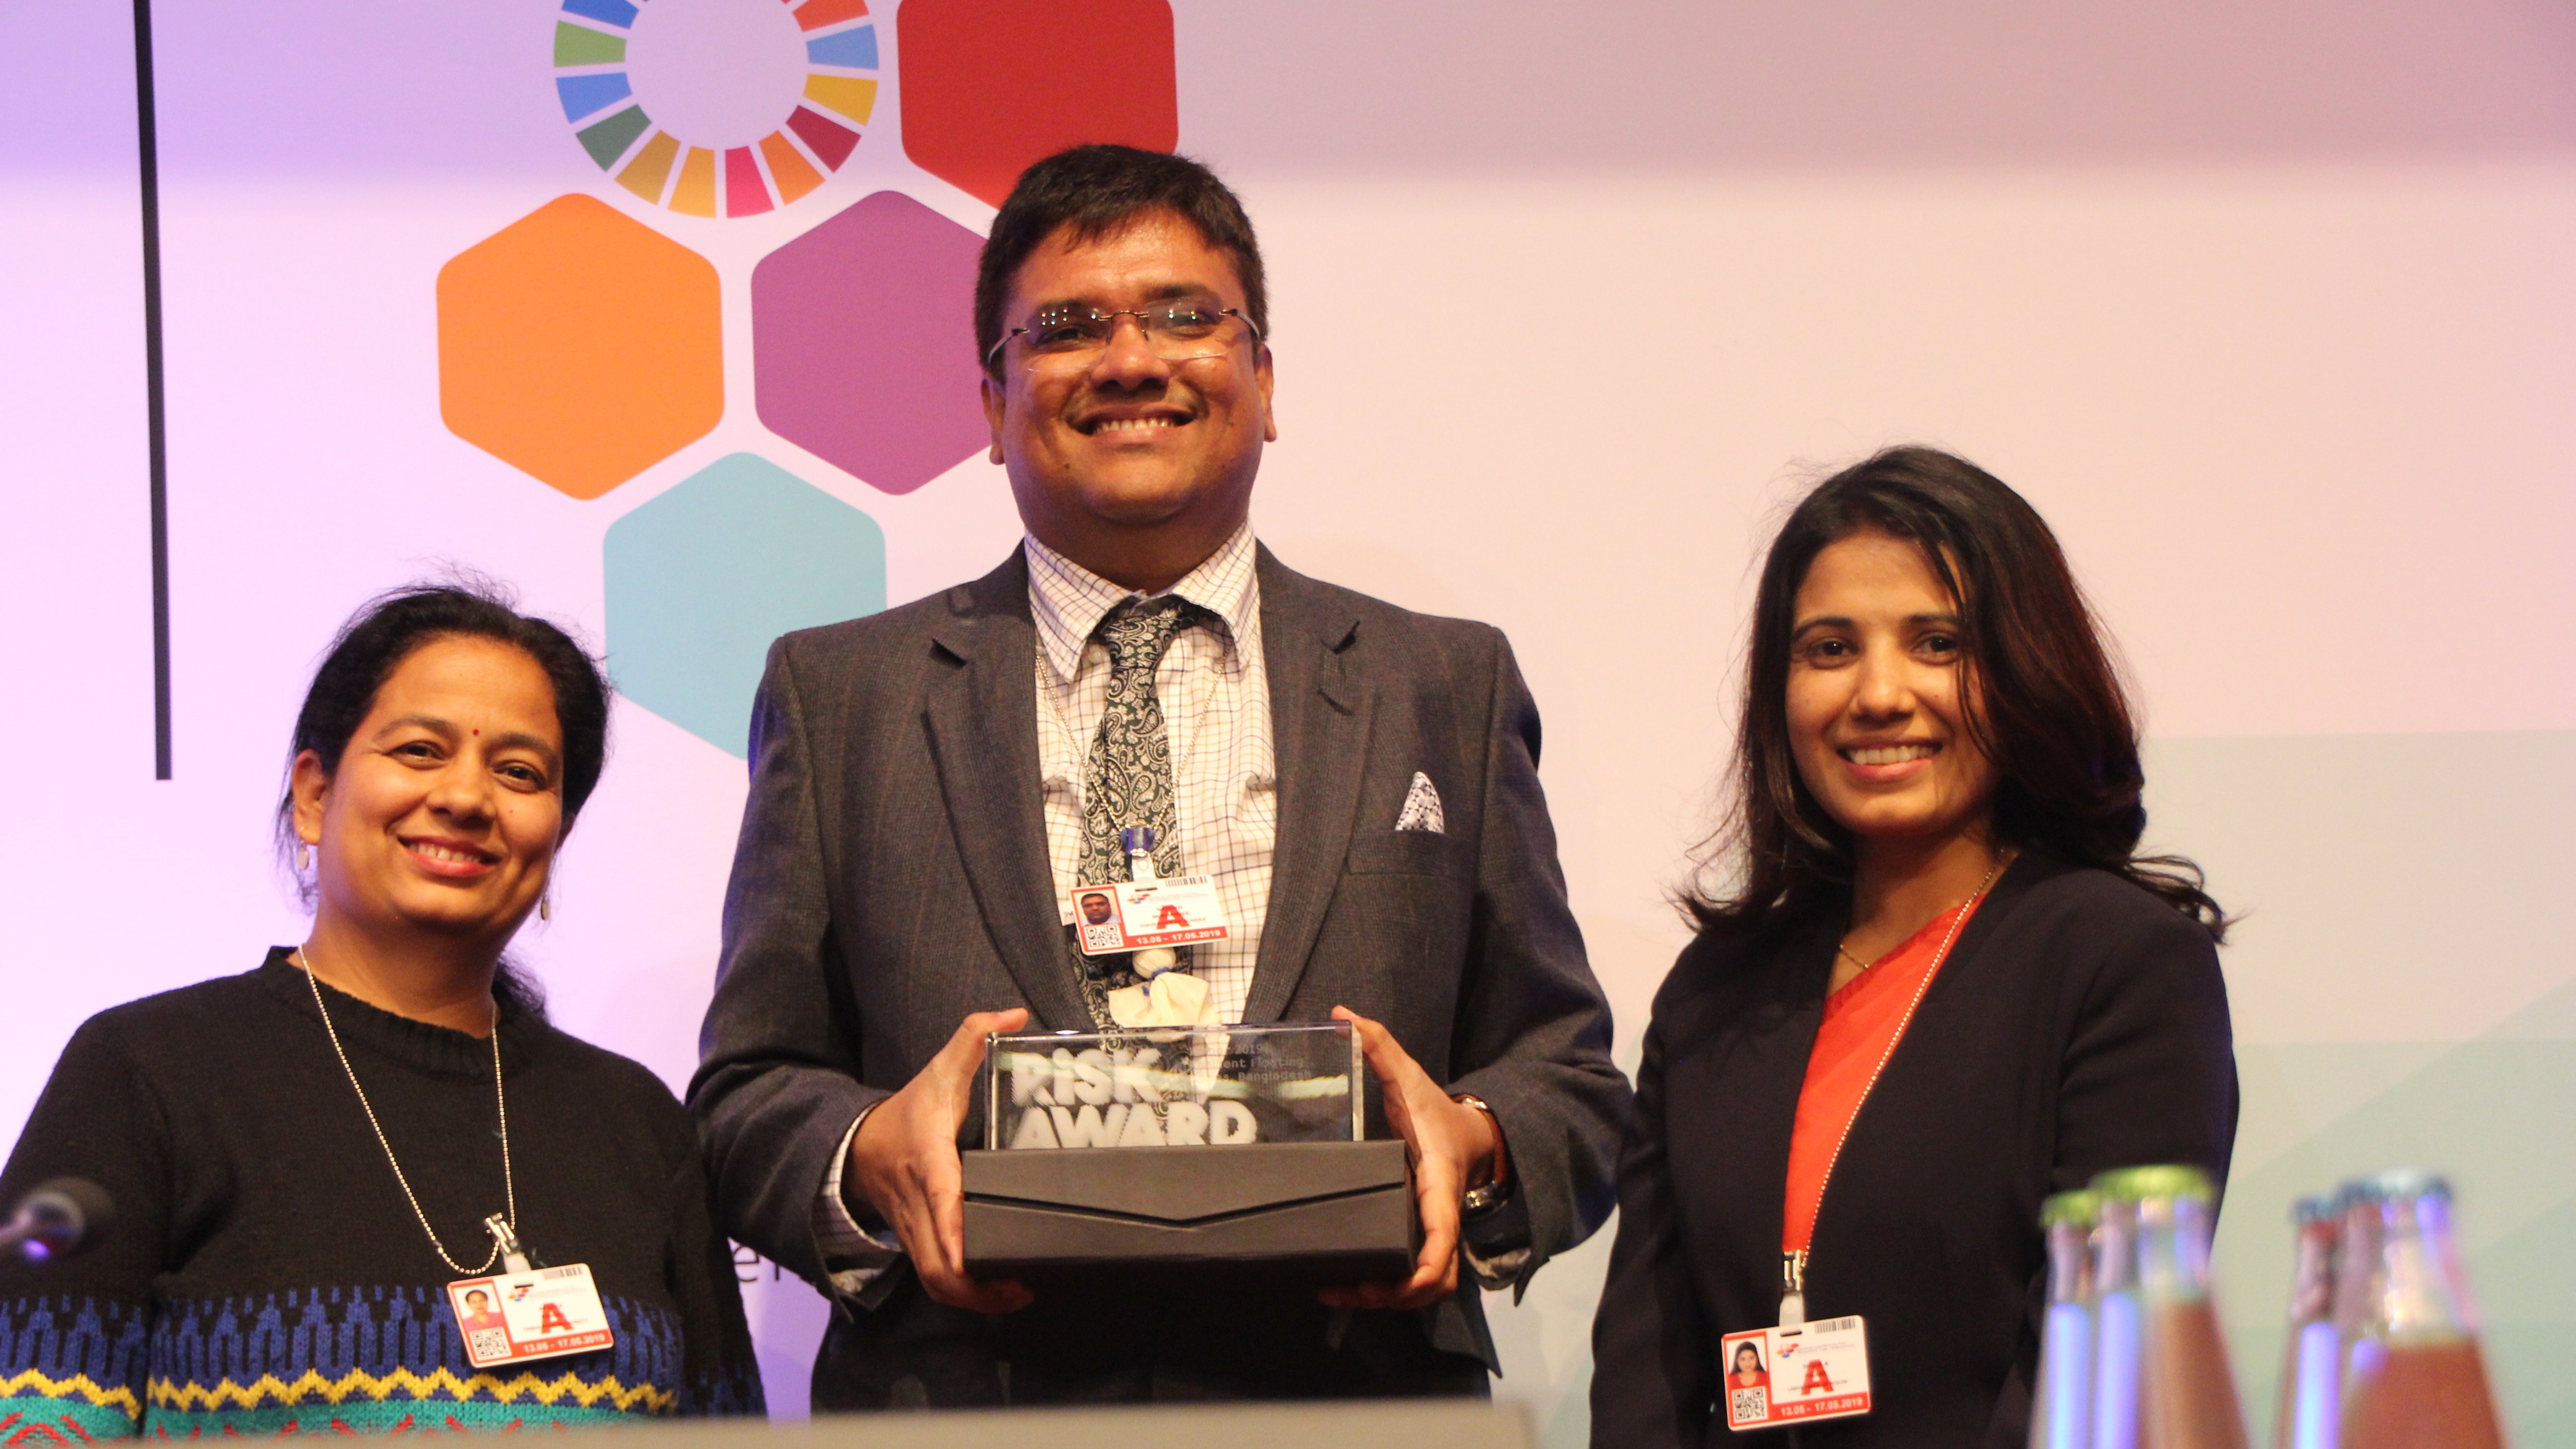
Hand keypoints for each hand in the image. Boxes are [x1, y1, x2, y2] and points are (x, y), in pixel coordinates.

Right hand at [846, 1008, 1033, 1313]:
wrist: (858, 1145)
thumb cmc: (909, 1111)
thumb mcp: (939, 1070)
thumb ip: (973, 1037)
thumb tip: (1015, 1013)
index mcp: (930, 1165)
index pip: (944, 1207)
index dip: (964, 1239)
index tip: (995, 1256)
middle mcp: (920, 1206)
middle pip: (939, 1267)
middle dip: (978, 1290)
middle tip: (1023, 1288)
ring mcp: (915, 1230)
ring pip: (936, 1281)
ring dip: (973, 1298)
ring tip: (1015, 1294)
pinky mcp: (917, 1243)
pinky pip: (935, 1277)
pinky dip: (963, 1292)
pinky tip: (997, 1289)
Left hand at [1320, 1006, 1501, 1311]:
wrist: (1473, 1136)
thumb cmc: (1438, 1112)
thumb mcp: (1411, 1078)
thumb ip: (1381, 1047)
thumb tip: (1343, 1014)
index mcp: (1438, 1184)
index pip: (1441, 1235)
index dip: (1423, 1266)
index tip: (1399, 1284)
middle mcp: (1441, 1217)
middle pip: (1433, 1279)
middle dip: (1396, 1294)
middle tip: (1350, 1288)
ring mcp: (1436, 1234)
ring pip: (1427, 1287)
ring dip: (1388, 1299)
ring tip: (1341, 1293)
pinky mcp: (1424, 1239)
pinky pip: (1415, 1278)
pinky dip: (1390, 1290)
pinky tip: (1350, 1285)